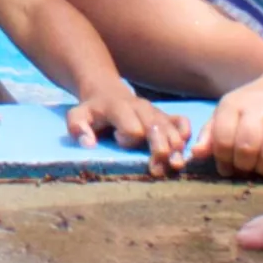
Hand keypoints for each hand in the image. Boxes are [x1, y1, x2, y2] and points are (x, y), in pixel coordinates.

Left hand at [65, 85, 190, 176]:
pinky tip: (184, 150)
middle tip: (156, 170)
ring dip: (176, 149)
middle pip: (157, 130)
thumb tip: (89, 144)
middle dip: (159, 151)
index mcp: (120, 108)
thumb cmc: (92, 110)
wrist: (106, 91)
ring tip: (174, 166)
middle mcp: (141, 108)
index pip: (132, 128)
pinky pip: (182, 122)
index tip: (118, 141)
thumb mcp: (77, 115)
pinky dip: (186, 135)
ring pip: (172, 130)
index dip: (128, 139)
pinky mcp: (165, 115)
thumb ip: (78, 128)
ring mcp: (155, 112)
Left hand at [191, 59, 262, 178]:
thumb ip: (210, 134)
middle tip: (246, 170)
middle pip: (246, 147)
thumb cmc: (253, 106)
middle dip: (244, 166)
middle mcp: (257, 108)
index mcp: (233, 104)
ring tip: (262, 169)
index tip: (227, 167)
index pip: (222, 138)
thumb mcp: (227, 113)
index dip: (223, 159)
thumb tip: (196, 154)